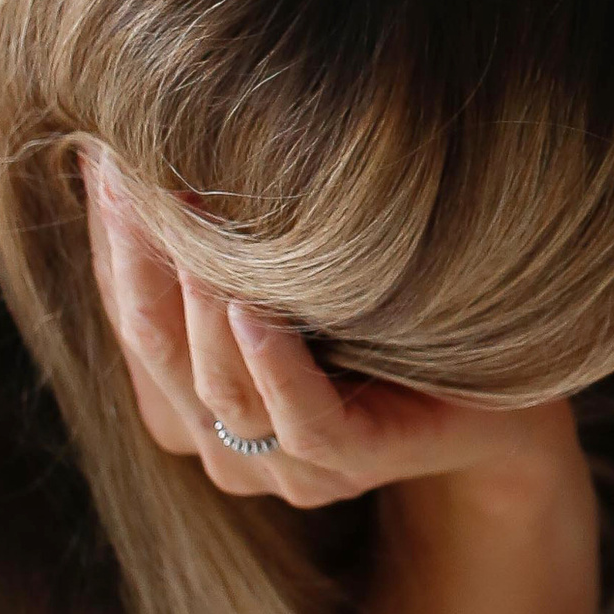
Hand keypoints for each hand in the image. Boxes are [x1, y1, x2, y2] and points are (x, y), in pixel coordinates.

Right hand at [85, 152, 569, 509]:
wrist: (506, 399)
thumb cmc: (389, 324)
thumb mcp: (297, 278)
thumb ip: (225, 242)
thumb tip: (147, 145)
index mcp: (198, 406)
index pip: (133, 319)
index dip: (116, 244)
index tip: (107, 159)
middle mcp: (228, 449)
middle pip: (159, 347)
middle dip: (139, 256)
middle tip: (129, 171)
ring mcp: (287, 467)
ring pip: (219, 386)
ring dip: (198, 297)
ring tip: (187, 216)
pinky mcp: (353, 464)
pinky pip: (300, 420)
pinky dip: (272, 364)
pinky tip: (254, 308)